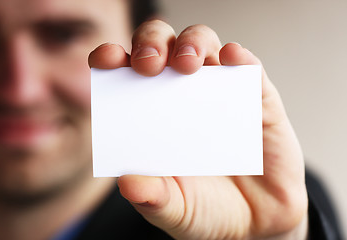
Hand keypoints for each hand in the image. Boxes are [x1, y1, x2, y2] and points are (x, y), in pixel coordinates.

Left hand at [89, 20, 307, 238]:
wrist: (256, 223)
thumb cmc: (208, 209)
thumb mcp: (175, 209)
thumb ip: (152, 198)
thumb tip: (128, 182)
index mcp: (153, 114)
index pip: (127, 73)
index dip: (113, 59)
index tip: (106, 61)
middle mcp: (184, 95)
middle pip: (163, 46)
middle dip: (152, 44)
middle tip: (148, 65)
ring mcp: (221, 92)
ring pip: (204, 44)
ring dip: (193, 42)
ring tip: (187, 63)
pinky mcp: (258, 99)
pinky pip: (250, 68)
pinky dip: (241, 58)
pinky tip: (232, 58)